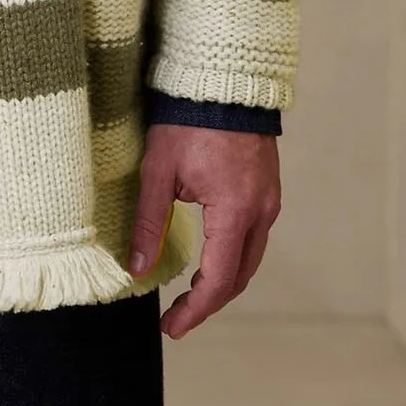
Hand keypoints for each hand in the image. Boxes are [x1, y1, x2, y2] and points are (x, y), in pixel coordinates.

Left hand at [128, 123, 280, 339]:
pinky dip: (233, 256)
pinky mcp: (267, 189)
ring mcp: (268, 200)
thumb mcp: (158, 170)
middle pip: (239, 276)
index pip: (217, 281)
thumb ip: (149, 221)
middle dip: (208, 302)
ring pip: (250, 258)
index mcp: (234, 211)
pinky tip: (210, 258)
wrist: (222, 78)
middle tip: (177, 317)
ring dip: (223, 280)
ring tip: (189, 294)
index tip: (171, 327)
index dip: (194, 311)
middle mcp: (260, 212)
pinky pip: (253, 236)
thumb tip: (136, 268)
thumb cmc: (187, 119)